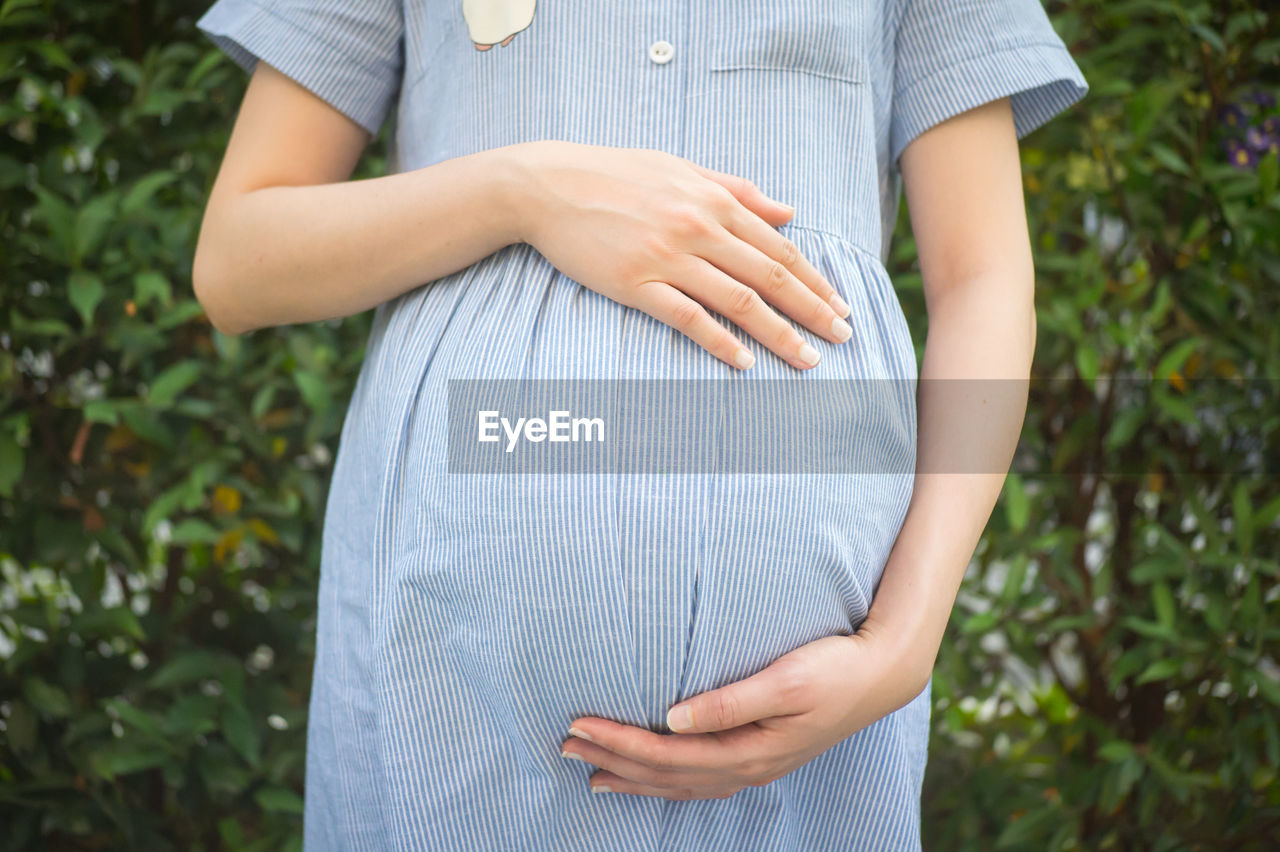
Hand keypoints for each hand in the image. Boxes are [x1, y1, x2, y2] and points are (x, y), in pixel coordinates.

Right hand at [506, 139, 853, 370]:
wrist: (548, 184)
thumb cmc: (615, 174)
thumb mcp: (682, 169)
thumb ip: (737, 190)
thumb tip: (789, 212)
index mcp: (713, 201)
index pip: (779, 248)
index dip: (815, 280)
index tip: (841, 306)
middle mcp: (698, 228)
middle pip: (770, 277)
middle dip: (813, 310)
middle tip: (843, 338)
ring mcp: (667, 258)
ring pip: (738, 302)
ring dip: (779, 334)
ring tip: (808, 359)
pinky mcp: (636, 284)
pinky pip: (688, 318)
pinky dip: (720, 341)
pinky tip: (744, 362)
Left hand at [559, 620, 930, 799]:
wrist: (881, 675)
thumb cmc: (833, 669)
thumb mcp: (785, 680)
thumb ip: (729, 702)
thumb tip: (673, 718)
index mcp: (748, 751)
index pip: (666, 754)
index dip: (619, 743)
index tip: (578, 726)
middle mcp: (747, 768)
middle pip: (665, 774)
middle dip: (612, 761)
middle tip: (564, 746)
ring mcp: (755, 767)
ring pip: (680, 784)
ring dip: (633, 777)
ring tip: (591, 773)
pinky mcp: (761, 757)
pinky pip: (700, 780)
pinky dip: (666, 781)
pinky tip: (651, 776)